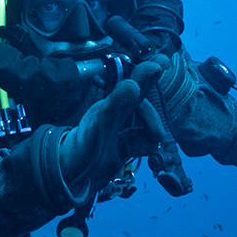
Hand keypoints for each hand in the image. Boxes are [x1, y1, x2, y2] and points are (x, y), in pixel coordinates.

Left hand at [57, 57, 167, 194]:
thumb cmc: (82, 146)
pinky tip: (137, 151)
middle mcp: (118, 112)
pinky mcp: (126, 144)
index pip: (134, 84)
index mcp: (111, 102)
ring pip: (147, 125)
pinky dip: (145, 146)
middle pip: (144, 107)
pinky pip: (144, 141)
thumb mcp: (101, 122)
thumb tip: (134, 84)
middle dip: (152, 119)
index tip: (164, 62)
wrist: (73, 174)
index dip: (148, 73)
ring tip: (145, 143)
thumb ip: (117, 103)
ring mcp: (122, 128)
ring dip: (149, 134)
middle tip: (158, 134)